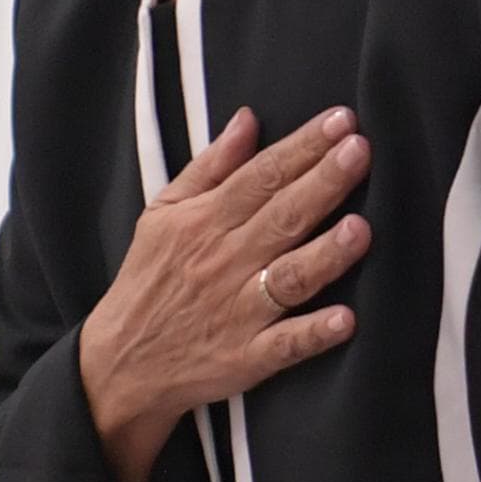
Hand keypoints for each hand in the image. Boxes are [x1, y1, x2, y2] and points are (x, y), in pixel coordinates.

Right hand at [80, 105, 373, 481]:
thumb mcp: (163, 213)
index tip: (341, 121)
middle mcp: (224, 263)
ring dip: (326, 254)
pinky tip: (345, 319)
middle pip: (281, 216)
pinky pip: (284, 345)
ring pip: (289, 277)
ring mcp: (238, 313)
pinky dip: (313, 333)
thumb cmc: (149, 280)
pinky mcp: (246, 358)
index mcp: (204, 222)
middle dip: (323, 182)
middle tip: (360, 150)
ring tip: (360, 228)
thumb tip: (248, 117)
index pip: (261, 176)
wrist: (119, 364)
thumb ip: (210, 166)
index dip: (302, 147)